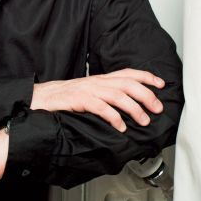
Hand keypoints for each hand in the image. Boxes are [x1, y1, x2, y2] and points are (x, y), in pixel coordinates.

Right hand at [30, 68, 164, 131]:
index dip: (146, 77)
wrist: (40, 98)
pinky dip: (114, 117)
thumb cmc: (64, 98)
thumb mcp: (88, 93)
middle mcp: (97, 82)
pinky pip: (101, 107)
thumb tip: (126, 105)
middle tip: (157, 108)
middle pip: (128, 84)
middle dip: (146, 95)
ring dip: (134, 109)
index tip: (161, 84)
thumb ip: (105, 96)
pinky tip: (120, 127)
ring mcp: (88, 90)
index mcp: (100, 79)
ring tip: (144, 120)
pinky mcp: (79, 100)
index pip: (127, 73)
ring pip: (118, 95)